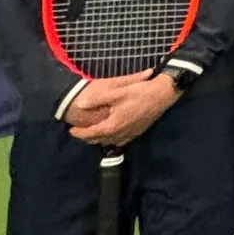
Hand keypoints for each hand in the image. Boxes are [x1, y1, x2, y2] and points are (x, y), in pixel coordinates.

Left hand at [65, 71, 179, 145]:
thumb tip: (80, 105)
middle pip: (100, 140)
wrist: (162, 95)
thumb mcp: (116, 93)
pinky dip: (112, 139)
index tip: (71, 130)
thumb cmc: (139, 92)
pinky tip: (111, 134)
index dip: (80, 133)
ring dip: (99, 139)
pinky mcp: (138, 132)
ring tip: (92, 134)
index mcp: (113, 125)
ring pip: (110, 141)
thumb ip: (97, 99)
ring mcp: (131, 134)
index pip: (92, 133)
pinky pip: (121, 140)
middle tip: (79, 133)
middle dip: (88, 138)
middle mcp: (121, 133)